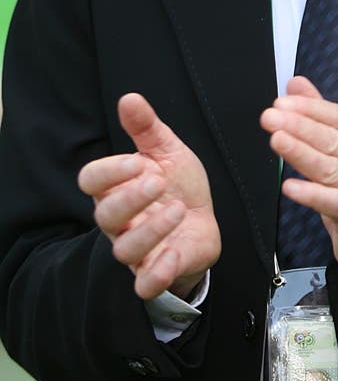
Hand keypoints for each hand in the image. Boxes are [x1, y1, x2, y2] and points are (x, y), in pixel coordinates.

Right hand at [78, 93, 219, 299]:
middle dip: (129, 198)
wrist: (203, 223)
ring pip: (124, 249)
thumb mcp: (167, 151)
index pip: (91, 181)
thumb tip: (129, 98)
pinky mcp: (158, 271)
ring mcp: (138, 249)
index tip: (136, 161)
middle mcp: (121, 221)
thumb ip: (146, 128)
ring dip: (151, 230)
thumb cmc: (179, 186)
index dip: (109, 172)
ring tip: (178, 210)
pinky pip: (145, 283)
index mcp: (118, 187)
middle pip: (105, 215)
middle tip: (158, 182)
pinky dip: (157, 273)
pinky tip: (174, 253)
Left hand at [260, 77, 337, 285]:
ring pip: (331, 169)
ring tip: (277, 141)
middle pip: (333, 141)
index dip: (310, 109)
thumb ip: (320, 115)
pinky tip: (290, 186)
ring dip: (301, 154)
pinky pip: (334, 203)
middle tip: (271, 117)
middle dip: (299, 127)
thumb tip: (296, 84)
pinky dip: (311, 194)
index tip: (282, 103)